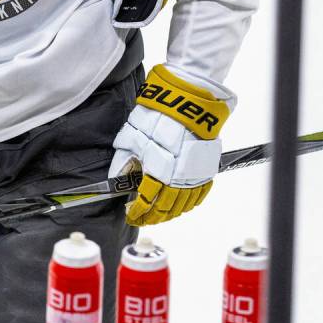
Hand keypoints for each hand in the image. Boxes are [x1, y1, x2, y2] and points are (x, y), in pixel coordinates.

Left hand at [109, 64, 232, 225]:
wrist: (185, 105)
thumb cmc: (156, 119)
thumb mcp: (131, 139)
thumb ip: (122, 163)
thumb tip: (115, 180)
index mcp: (157, 172)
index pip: (145, 201)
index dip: (137, 212)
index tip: (130, 214)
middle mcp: (177, 180)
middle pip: (165, 209)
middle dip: (151, 217)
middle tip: (142, 217)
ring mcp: (194, 176)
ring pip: (182, 207)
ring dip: (169, 214)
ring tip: (158, 214)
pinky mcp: (206, 170)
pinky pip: (199, 196)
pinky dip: (188, 205)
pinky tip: (180, 205)